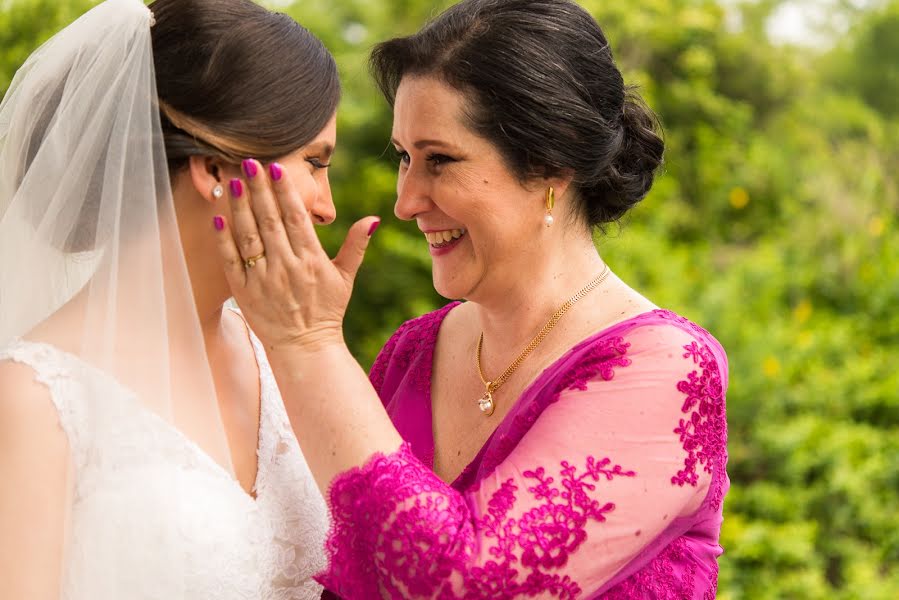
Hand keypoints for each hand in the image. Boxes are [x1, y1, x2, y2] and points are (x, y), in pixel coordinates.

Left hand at [213, 159, 378, 352]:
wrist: (305, 348)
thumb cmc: (326, 310)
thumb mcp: (346, 278)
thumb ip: (356, 245)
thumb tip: (373, 219)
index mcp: (311, 260)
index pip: (295, 218)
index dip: (284, 191)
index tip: (275, 167)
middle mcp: (286, 267)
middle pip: (269, 220)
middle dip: (259, 189)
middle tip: (249, 162)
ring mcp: (263, 280)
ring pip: (249, 236)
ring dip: (240, 208)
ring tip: (234, 182)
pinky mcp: (244, 292)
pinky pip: (232, 261)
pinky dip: (225, 240)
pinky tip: (220, 218)